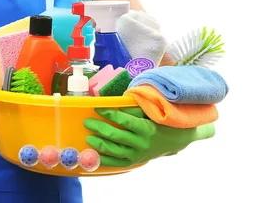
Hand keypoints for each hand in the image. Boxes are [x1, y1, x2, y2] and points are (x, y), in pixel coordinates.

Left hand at [84, 107, 214, 166]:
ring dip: (99, 145)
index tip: (96, 107)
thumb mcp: (151, 111)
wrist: (178, 138)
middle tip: (87, 122)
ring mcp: (139, 154)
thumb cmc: (162, 120)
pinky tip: (94, 155)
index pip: (124, 120)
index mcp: (147, 128)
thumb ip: (134, 108)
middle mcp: (142, 143)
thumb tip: (114, 102)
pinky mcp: (136, 161)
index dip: (109, 114)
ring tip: (88, 138)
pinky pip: (118, 163)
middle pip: (116, 136)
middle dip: (99, 128)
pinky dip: (105, 160)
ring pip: (115, 151)